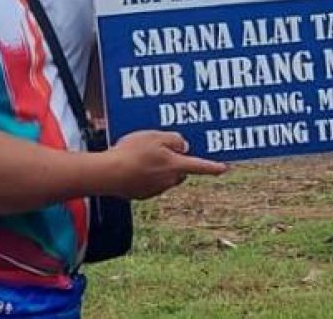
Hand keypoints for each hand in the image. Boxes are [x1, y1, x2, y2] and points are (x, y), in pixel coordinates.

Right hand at [100, 130, 226, 199]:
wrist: (107, 175)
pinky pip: (150, 182)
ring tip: (141, 154)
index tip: (224, 168)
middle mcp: (169, 181)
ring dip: (159, 167)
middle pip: (180, 170)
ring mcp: (155, 190)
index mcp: (175, 166)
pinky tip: (133, 164)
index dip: (213, 167)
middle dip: (176, 161)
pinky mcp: (141, 194)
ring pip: (164, 176)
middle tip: (162, 147)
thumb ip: (174, 140)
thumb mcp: (155, 137)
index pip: (200, 166)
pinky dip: (146, 174)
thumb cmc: (132, 153)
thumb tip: (183, 147)